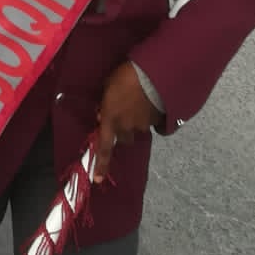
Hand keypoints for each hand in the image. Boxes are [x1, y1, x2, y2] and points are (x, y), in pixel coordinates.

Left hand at [93, 62, 161, 183]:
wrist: (152, 75)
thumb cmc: (124, 77)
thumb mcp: (107, 87)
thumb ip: (105, 104)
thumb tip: (103, 115)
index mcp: (110, 119)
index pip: (103, 147)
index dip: (101, 165)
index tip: (98, 179)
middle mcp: (126, 127)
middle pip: (123, 139)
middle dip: (122, 131)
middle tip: (123, 116)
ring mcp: (143, 125)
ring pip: (137, 131)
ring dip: (135, 122)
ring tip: (137, 103)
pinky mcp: (156, 121)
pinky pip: (149, 123)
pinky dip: (146, 116)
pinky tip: (147, 102)